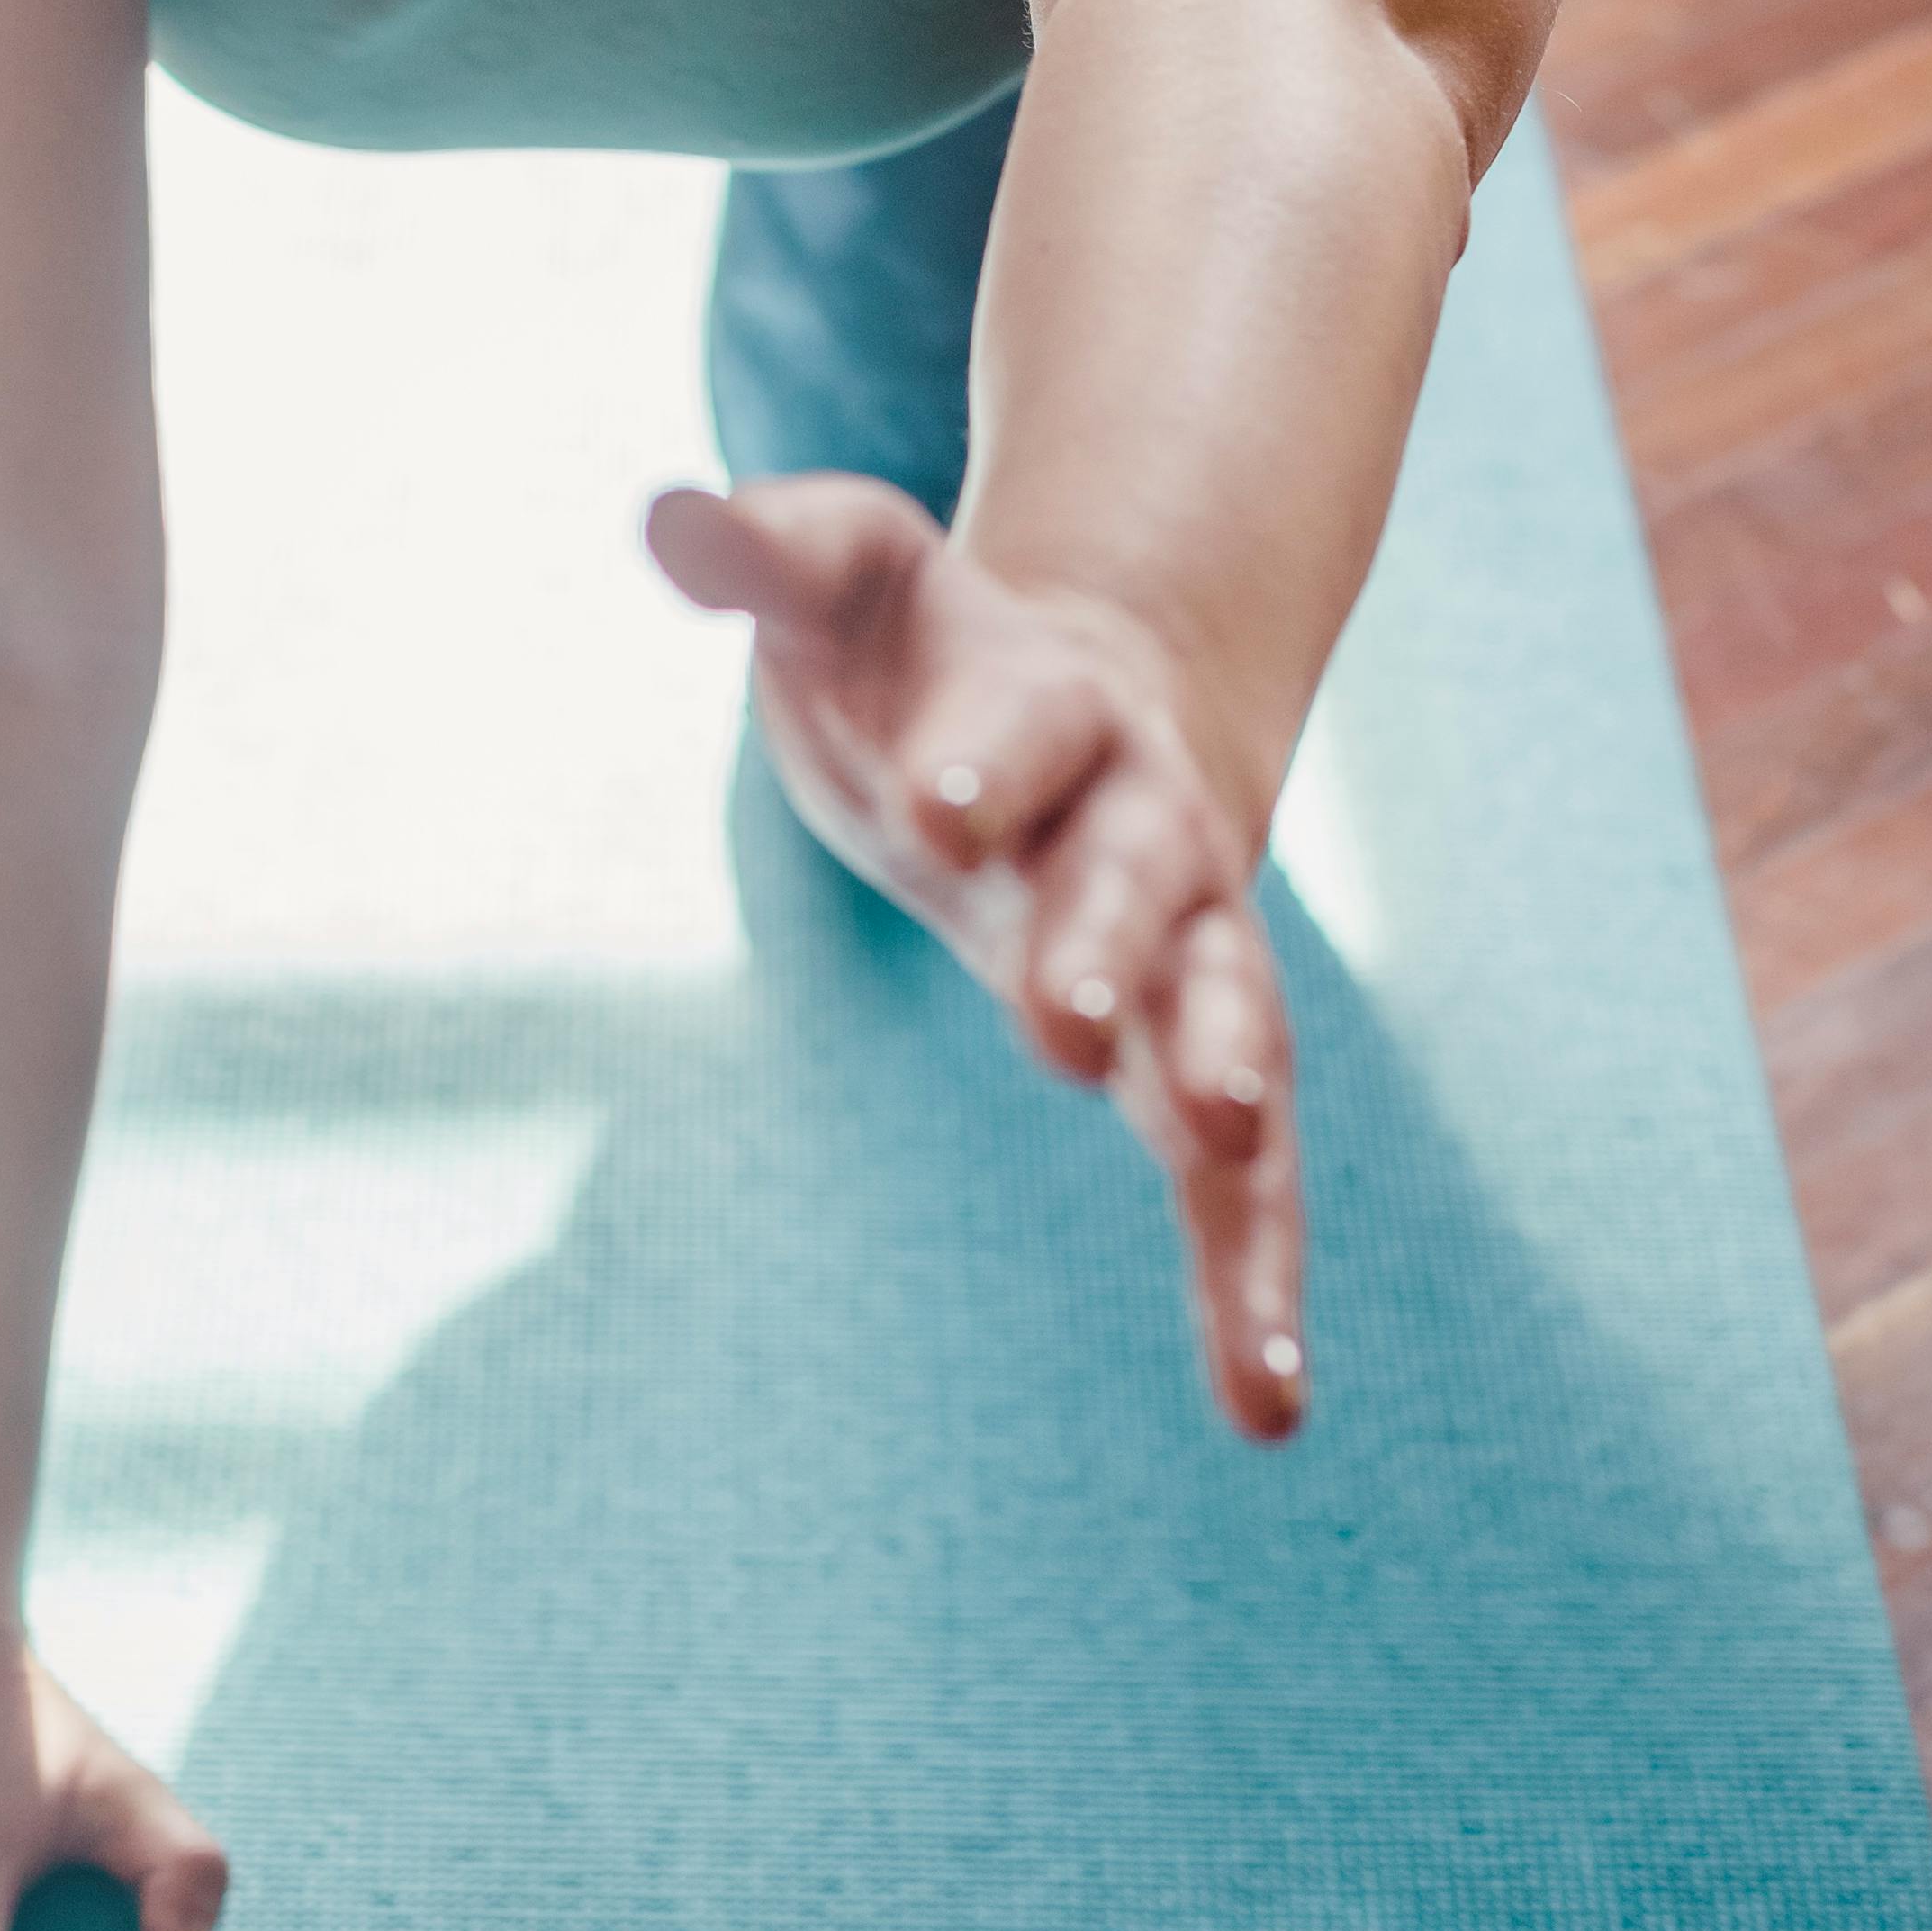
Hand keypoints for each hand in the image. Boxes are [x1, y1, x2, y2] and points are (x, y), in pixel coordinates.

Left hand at [648, 474, 1309, 1442]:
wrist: (1091, 702)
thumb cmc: (927, 647)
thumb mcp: (845, 577)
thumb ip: (765, 551)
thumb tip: (663, 520)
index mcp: (1045, 702)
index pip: (1013, 723)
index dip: (973, 757)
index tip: (926, 801)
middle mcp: (1136, 826)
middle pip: (1126, 879)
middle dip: (1095, 943)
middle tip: (1054, 1022)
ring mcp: (1180, 951)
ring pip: (1229, 1022)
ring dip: (1230, 1094)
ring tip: (1230, 1164)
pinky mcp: (1189, 1069)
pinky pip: (1244, 1184)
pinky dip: (1253, 1282)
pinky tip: (1268, 1410)